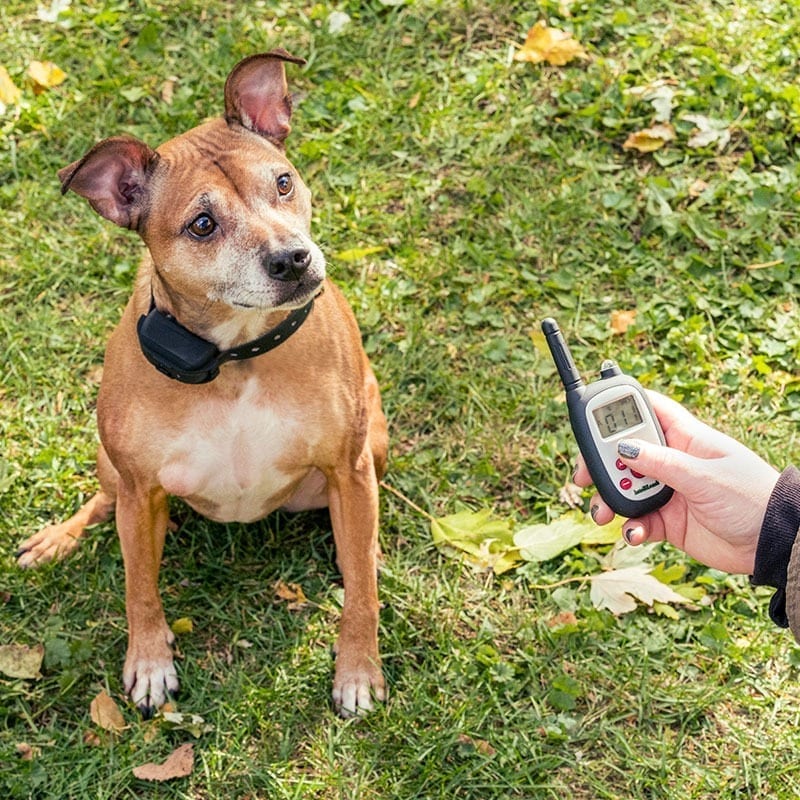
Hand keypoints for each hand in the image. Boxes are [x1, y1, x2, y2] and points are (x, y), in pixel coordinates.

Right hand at [573, 391, 778, 573]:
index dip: (620, 408)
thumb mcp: (703, 476)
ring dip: (610, 499)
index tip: (592, 416)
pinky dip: (631, 528)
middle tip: (584, 476)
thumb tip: (623, 447)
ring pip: (624, 487)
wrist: (773, 543)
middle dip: (601, 463)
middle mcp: (672, 461)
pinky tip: (635, 533)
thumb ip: (661, 463)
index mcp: (685, 438)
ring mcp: (668, 491)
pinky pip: (638, 521)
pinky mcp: (668, 521)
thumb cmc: (751, 497)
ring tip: (604, 513)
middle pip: (624, 452)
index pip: (647, 410)